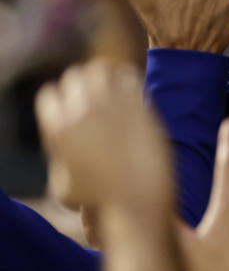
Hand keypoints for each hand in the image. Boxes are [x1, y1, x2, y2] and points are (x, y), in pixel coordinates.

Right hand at [34, 60, 171, 214]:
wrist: (137, 199)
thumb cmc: (102, 201)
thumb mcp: (64, 187)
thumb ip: (57, 160)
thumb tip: (60, 143)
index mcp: (57, 127)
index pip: (49, 94)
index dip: (62, 99)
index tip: (74, 105)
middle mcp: (79, 110)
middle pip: (74, 76)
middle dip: (83, 84)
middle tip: (97, 93)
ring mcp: (109, 104)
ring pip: (100, 69)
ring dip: (106, 75)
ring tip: (114, 85)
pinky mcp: (136, 104)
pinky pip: (127, 76)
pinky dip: (128, 78)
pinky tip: (133, 89)